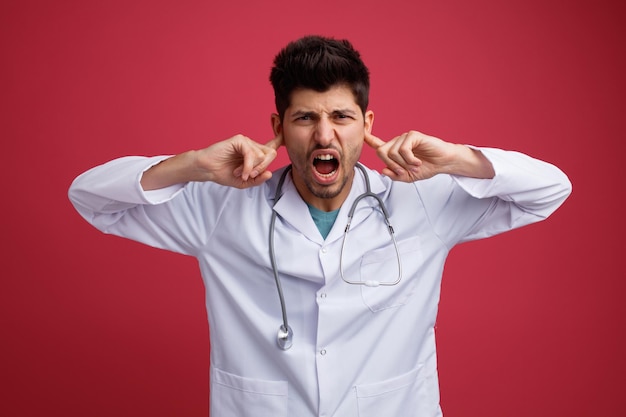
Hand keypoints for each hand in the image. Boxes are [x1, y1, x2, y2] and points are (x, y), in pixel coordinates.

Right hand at [141, 133, 282, 190]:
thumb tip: (269, 173)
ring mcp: (246, 141)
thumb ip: (258, 179)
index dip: (280, 139)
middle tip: (251, 176)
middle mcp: (253, 146)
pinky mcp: (239, 140)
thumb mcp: (245, 182)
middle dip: (263, 168)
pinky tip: (241, 171)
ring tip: (241, 174)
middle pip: (270, 154)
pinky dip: (248, 165)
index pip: (272, 146)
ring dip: (252, 168)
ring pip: (261, 155)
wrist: (207, 170)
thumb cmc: (223, 173)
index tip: (285, 134)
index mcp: (255, 154)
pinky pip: (251, 153)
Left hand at [364, 130, 454, 181]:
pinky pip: (403, 149)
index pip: (377, 144)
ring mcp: (404, 138)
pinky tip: (417, 162)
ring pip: (392, 152)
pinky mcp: (413, 136)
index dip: (367, 138)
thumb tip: (383, 170)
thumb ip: (394, 175)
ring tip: (414, 166)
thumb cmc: (427, 167)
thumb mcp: (407, 177)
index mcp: (394, 151)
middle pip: (381, 152)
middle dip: (390, 165)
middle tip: (402, 172)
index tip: (360, 131)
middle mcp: (397, 142)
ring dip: (403, 164)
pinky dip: (409, 159)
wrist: (443, 163)